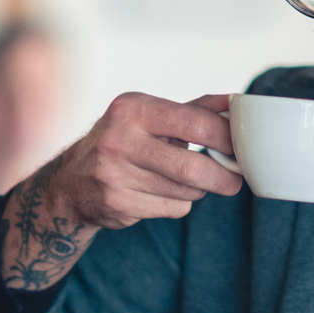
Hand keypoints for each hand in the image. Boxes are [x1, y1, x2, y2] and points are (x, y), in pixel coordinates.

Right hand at [0, 93, 240, 289]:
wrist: (71, 181)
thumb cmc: (123, 141)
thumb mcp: (149, 116)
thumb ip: (193, 110)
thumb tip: (235, 103)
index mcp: (133, 108)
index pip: (195, 123)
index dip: (227, 138)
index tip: (242, 147)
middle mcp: (120, 139)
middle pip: (192, 166)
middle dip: (223, 176)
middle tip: (236, 180)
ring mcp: (115, 173)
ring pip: (185, 191)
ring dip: (196, 190)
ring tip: (182, 181)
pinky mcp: (117, 203)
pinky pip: (171, 209)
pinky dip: (177, 205)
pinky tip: (158, 195)